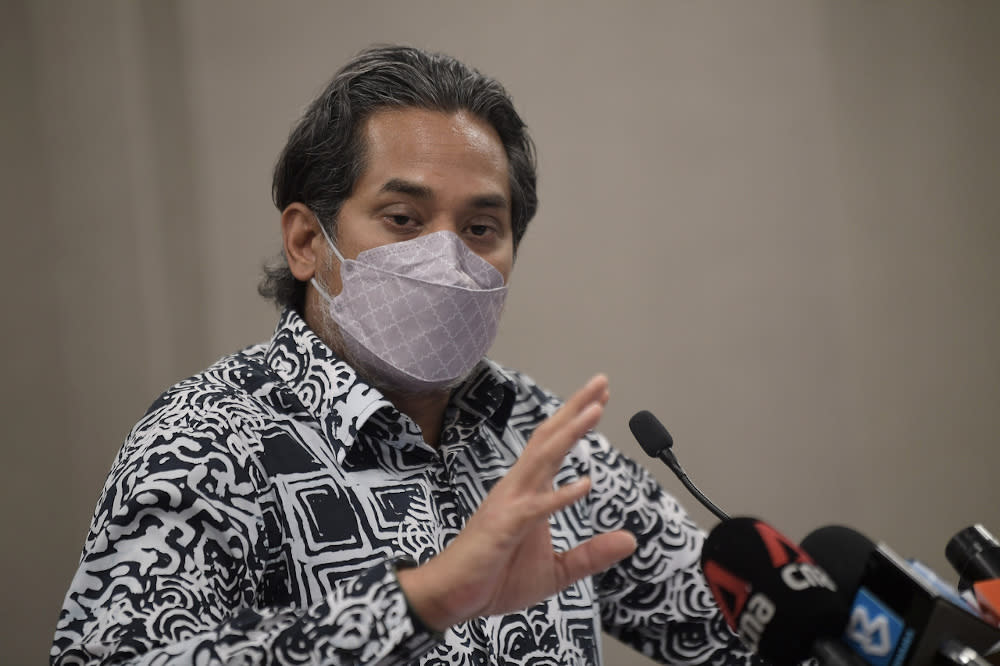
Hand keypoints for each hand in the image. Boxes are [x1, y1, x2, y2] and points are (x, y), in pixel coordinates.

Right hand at [397, 374, 636, 630]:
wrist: (452, 597)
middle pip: (549, 437)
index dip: (576, 420)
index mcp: (529, 492)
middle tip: (601, 381)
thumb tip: (631, 540)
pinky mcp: (504, 527)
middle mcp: (518, 488)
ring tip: (595, 410)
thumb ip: (592, 554)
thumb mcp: (556, 571)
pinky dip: (561, 496)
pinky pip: (536, 508)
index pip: (554, 445)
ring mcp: (509, 504)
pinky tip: (585, 485)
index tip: (600, 398)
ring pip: (543, 459)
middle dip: (576, 408)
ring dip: (571, 433)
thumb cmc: (495, 577)